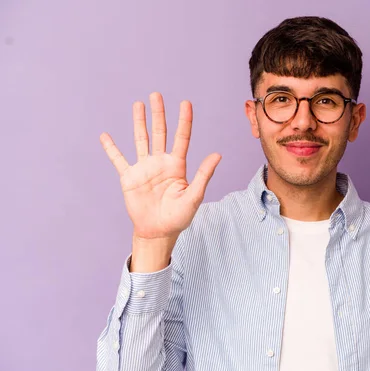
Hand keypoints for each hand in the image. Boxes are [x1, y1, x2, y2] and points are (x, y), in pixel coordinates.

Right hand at [100, 92, 220, 240]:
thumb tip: (217, 154)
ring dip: (139, 122)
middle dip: (158, 114)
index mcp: (177, 166)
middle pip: (159, 133)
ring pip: (140, 140)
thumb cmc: (179, 216)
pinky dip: (111, 148)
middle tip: (156, 94)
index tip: (186, 103)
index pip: (182, 138)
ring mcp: (144, 168)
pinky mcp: (129, 178)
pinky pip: (118, 160)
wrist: (159, 231)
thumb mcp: (194, 196)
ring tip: (138, 104)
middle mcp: (160, 163)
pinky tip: (105, 135)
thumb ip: (204, 174)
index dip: (184, 121)